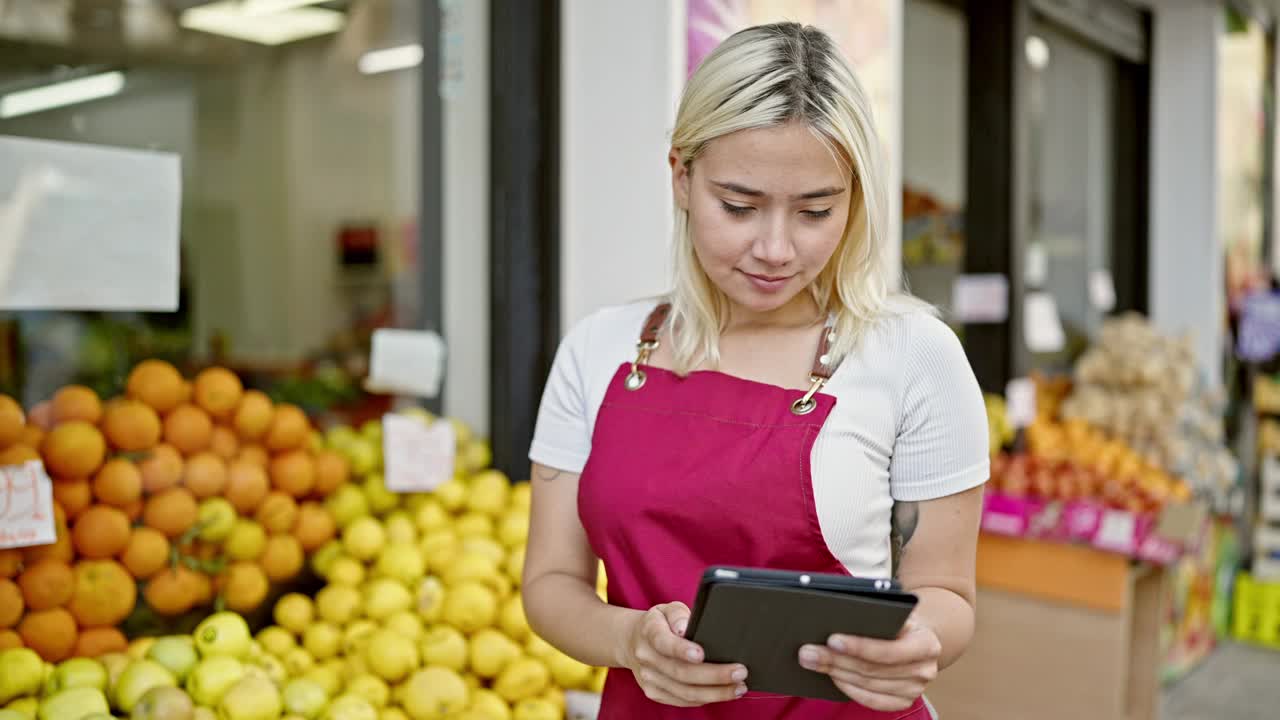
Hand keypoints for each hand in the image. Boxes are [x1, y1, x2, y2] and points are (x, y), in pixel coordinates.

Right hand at [619, 602, 748, 706]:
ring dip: (715, 693)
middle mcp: (646, 657)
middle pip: (680, 672)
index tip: (701, 654)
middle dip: (714, 675)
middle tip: (740, 672)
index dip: (681, 650)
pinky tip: (724, 693)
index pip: (663, 642)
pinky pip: (683, 700)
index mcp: (649, 631)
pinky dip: (706, 698)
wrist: (633, 642)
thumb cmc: (661, 623)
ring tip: (739, 687)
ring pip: (684, 692)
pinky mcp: (655, 693)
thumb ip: (678, 615)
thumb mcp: (667, 609)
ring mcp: (649, 678)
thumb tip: (686, 628)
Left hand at [797, 619, 940, 711]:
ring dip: (836, 673)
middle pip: (872, 669)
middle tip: (808, 652)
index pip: (889, 650)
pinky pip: (871, 701)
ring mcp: (915, 690)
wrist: (918, 637)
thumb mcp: (896, 611)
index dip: (859, 647)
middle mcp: (925, 670)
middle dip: (836, 660)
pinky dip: (848, 689)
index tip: (832, 640)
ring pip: (867, 684)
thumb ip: (876, 614)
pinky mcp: (903, 702)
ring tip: (812, 661)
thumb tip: (838, 616)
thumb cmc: (900, 621)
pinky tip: (832, 676)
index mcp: (927, 643)